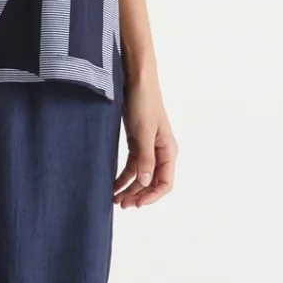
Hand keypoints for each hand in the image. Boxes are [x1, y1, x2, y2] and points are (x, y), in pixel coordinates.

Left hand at [114, 75, 177, 207]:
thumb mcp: (144, 131)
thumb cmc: (144, 101)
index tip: (136, 204)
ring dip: (130, 187)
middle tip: (121, 204)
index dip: (152, 196)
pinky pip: (132, 164)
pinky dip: (124, 175)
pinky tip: (114, 183)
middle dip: (138, 194)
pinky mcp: (136, 140)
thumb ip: (146, 157)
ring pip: (141, 174)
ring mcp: (147, 146)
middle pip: (152, 181)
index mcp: (168, 149)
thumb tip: (147, 182)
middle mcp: (160, 150)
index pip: (165, 182)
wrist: (134, 78)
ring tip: (115, 198)